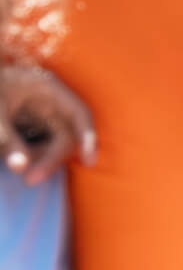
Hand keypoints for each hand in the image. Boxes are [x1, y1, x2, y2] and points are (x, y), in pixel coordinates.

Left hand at [1, 65, 96, 184]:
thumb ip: (8, 140)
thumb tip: (20, 168)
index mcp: (48, 89)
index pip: (79, 113)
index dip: (88, 136)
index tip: (88, 162)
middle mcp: (50, 102)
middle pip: (67, 135)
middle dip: (53, 159)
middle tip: (30, 180)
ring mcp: (40, 113)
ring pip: (54, 142)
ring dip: (40, 159)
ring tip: (15, 165)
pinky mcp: (30, 124)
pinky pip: (40, 144)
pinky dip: (32, 156)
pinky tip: (15, 159)